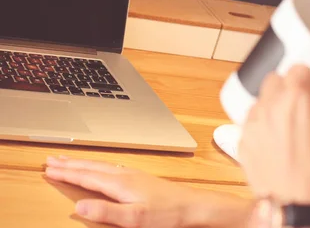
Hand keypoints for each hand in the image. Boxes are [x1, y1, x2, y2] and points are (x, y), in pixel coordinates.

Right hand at [45, 157, 250, 227]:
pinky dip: (97, 166)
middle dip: (70, 164)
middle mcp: (124, 175)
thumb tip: (79, 207)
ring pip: (101, 166)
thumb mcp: (134, 219)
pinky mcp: (139, 178)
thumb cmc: (166, 214)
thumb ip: (107, 212)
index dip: (66, 173)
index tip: (48, 169)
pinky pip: (111, 167)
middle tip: (50, 159)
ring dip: (82, 163)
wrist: (192, 205)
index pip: (86, 177)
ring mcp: (132, 174)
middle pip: (91, 167)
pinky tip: (99, 168)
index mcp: (119, 185)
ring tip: (68, 160)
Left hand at [239, 66, 309, 206]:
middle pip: (275, 79)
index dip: (308, 78)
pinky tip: (278, 144)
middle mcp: (271, 107)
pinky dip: (263, 125)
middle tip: (303, 110)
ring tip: (290, 130)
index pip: (298, 68)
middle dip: (289, 89)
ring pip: (261, 99)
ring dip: (274, 106)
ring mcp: (254, 124)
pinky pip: (252, 121)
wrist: (300, 214)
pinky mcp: (243, 141)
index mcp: (298, 100)